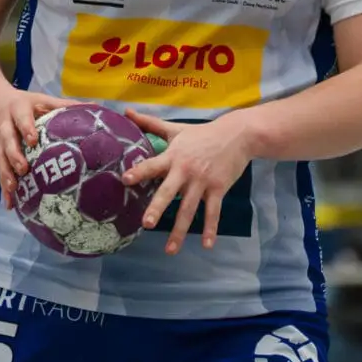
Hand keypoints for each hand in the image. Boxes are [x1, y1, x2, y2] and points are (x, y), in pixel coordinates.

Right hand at [0, 91, 67, 193]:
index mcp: (18, 110)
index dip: (26, 128)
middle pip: (8, 141)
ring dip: (6, 174)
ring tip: (13, 189)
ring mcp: (0, 142)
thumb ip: (64, 105)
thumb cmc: (25, 104)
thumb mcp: (42, 100)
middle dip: (14, 155)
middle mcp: (6, 126)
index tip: (32, 140)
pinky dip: (4, 188)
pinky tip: (10, 203)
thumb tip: (95, 107)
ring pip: (1, 158)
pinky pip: (0, 171)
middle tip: (23, 169)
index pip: (21, 119)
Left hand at [123, 111, 260, 254]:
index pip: (152, 165)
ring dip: (180, 230)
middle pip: (169, 192)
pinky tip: (207, 245)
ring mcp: (202, 182)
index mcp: (173, 156)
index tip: (125, 180)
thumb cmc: (202, 134)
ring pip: (189, 209)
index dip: (139, 171)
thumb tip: (126, 112)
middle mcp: (186, 171)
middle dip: (158, 207)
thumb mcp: (176, 129)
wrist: (236, 135)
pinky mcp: (218, 189)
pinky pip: (213, 212)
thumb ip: (150, 123)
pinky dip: (210, 229)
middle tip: (146, 223)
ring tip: (170, 250)